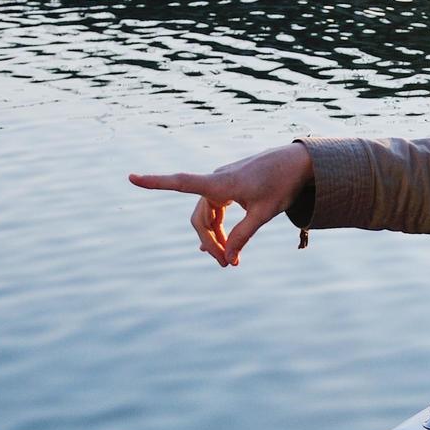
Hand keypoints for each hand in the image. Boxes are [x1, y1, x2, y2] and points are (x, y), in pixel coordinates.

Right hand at [127, 143, 314, 266]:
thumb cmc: (282, 184)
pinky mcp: (230, 186)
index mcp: (221, 183)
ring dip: (216, 238)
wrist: (298, 163)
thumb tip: (228, 258)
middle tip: (228, 266)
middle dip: (210, 242)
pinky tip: (221, 245)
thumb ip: (243, 235)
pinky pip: (216, 210)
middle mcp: (217, 180)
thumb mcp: (264, 213)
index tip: (132, 177)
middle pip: (200, 217)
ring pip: (208, 216)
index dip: (155, 182)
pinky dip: (219, 228)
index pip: (181, 182)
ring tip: (231, 261)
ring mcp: (222, 183)